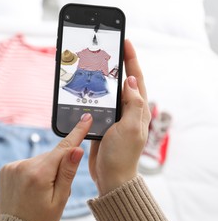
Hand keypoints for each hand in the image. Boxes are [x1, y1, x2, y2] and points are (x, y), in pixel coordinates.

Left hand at [0, 114, 92, 220]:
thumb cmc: (41, 219)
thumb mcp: (60, 200)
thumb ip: (67, 173)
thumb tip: (76, 149)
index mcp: (39, 174)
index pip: (63, 148)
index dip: (77, 133)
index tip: (86, 118)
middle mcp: (23, 166)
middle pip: (51, 156)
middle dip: (58, 166)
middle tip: (55, 188)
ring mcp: (12, 166)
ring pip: (39, 160)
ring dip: (44, 169)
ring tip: (40, 191)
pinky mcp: (6, 168)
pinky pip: (27, 164)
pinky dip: (32, 171)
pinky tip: (30, 187)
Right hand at [89, 39, 150, 195]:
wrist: (110, 177)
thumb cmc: (121, 156)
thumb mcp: (130, 128)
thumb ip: (133, 104)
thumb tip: (131, 81)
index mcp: (137, 110)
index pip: (137, 79)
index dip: (132, 60)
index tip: (125, 43)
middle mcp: (127, 111)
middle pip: (122, 82)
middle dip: (116, 65)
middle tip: (106, 51)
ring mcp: (114, 118)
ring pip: (108, 93)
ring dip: (101, 79)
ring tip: (92, 65)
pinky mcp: (102, 124)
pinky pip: (97, 105)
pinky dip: (91, 95)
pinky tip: (83, 89)